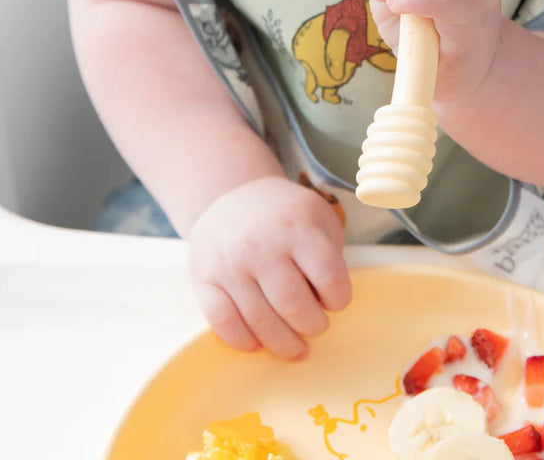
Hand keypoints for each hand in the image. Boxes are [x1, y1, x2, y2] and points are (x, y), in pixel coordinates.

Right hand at [187, 176, 350, 359]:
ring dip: (284, 344)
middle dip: (313, 326)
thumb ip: (330, 255)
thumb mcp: (319, 217)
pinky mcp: (204, 278)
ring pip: (260, 322)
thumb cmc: (286, 215)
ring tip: (296, 347)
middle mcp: (262, 244)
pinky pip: (223, 323)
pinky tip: (258, 344)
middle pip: (294, 306)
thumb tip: (326, 305)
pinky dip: (243, 341)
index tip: (336, 302)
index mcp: (298, 225)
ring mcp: (230, 263)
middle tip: (316, 326)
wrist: (233, 195)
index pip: (329, 277)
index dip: (339, 299)